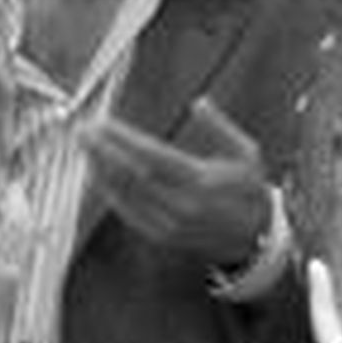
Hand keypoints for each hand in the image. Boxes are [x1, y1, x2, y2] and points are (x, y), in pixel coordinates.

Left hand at [80, 96, 272, 267]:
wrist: (258, 240)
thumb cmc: (252, 192)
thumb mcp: (248, 153)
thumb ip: (221, 127)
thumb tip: (199, 102)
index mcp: (202, 180)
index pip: (152, 156)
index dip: (123, 139)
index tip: (103, 123)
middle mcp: (183, 204)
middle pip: (132, 175)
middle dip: (103, 152)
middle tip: (83, 133)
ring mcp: (170, 224)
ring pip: (126, 196)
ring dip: (101, 172)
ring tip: (86, 151)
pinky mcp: (163, 237)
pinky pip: (129, 214)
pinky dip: (111, 195)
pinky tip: (99, 178)